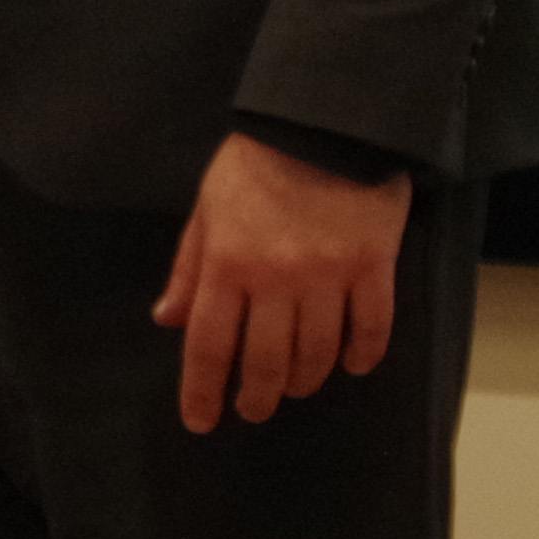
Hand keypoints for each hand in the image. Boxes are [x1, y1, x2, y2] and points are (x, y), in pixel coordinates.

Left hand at [150, 132, 408, 433]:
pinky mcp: (373, 265)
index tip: (202, 421)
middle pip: (264, 362)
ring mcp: (327, 274)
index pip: (208, 345)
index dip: (202, 392)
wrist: (325, 117)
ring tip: (297, 387)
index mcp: (227, 262)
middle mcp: (275, 277)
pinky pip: (371, 328)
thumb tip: (166, 319)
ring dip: (304, 381)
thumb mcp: (208, 207)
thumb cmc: (257, 161)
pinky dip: (361, 355)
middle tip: (254, 407)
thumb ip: (189, 267)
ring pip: (316, 354)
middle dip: (256, 396)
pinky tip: (352, 364)